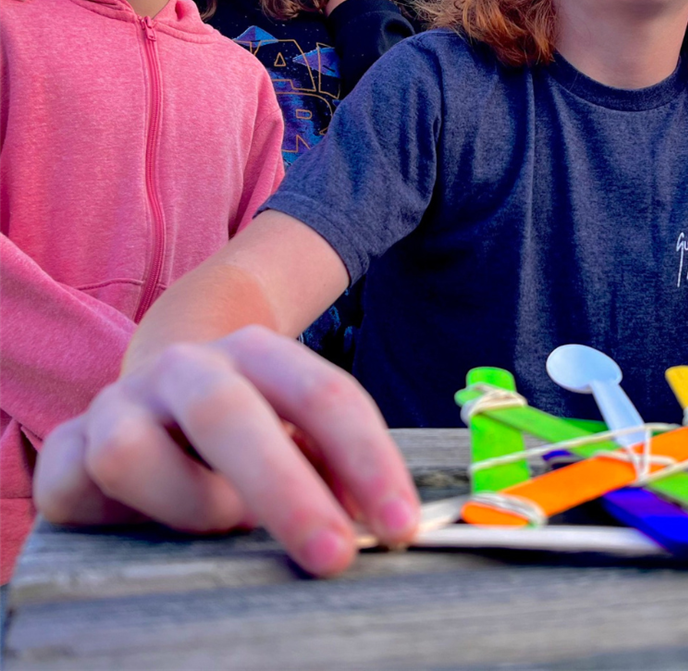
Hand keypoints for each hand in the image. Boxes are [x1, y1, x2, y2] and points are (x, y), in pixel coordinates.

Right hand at [34, 327, 419, 574]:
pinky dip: (119, 519)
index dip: (367, 459)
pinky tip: (143, 528)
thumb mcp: (292, 438)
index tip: (399, 526)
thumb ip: (329, 468)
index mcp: (258, 353)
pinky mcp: (65, 448)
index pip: (323, 394)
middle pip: (229, 413)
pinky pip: (78, 487)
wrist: (150, 406)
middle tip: (333, 556)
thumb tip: (382, 525)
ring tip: (218, 524)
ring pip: (133, 452)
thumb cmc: (239, 437)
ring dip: (190, 505)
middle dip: (286, 491)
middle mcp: (187, 366)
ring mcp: (119, 401)